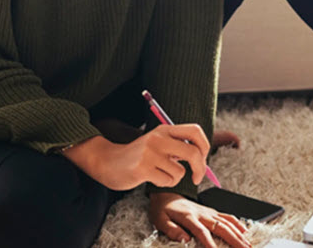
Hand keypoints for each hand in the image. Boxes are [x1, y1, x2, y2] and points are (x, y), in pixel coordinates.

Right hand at [62, 124, 209, 190]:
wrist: (108, 161)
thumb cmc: (138, 156)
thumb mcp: (157, 143)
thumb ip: (177, 146)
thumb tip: (202, 157)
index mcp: (164, 129)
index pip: (195, 131)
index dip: (204, 145)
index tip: (203, 158)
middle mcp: (158, 138)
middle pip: (193, 152)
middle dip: (200, 168)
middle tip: (197, 178)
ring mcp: (150, 153)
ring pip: (180, 172)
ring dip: (175, 178)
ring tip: (161, 174)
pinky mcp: (143, 168)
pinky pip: (167, 181)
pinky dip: (164, 183)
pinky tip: (152, 178)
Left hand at [150, 192, 251, 247]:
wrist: (167, 194)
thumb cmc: (163, 210)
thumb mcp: (160, 220)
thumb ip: (172, 230)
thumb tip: (184, 240)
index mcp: (188, 216)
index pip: (201, 231)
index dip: (209, 243)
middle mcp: (201, 213)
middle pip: (221, 227)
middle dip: (234, 240)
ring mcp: (208, 211)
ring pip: (227, 222)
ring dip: (239, 234)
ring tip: (248, 245)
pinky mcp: (212, 211)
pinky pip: (227, 217)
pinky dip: (238, 224)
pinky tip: (245, 232)